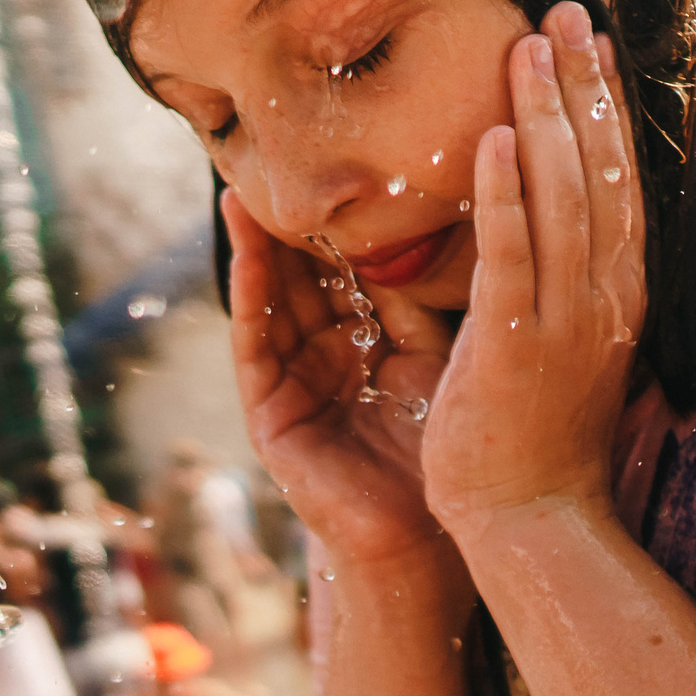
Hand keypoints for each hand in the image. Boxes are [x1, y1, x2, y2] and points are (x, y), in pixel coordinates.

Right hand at [220, 189, 463, 578]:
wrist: (435, 540)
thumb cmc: (448, 456)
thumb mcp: (436, 359)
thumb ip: (419, 301)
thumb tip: (427, 226)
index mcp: (370, 344)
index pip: (351, 268)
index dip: (345, 218)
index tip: (347, 159)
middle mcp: (326, 359)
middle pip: (305, 276)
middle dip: (294, 220)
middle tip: (284, 155)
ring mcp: (293, 385)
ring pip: (273, 300)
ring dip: (258, 245)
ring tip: (248, 189)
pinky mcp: (270, 415)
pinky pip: (254, 344)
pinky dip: (249, 294)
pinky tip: (247, 251)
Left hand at [423, 4, 646, 548]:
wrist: (532, 519)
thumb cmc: (536, 434)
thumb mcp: (560, 340)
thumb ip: (556, 278)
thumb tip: (540, 220)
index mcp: (616, 291)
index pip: (618, 178)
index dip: (605, 105)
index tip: (587, 41)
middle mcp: (604, 295)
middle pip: (602, 168)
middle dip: (581, 85)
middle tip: (561, 10)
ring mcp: (567, 320)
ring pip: (564, 196)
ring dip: (544, 115)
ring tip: (526, 44)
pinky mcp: (519, 346)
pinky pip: (514, 256)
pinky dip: (505, 194)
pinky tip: (490, 138)